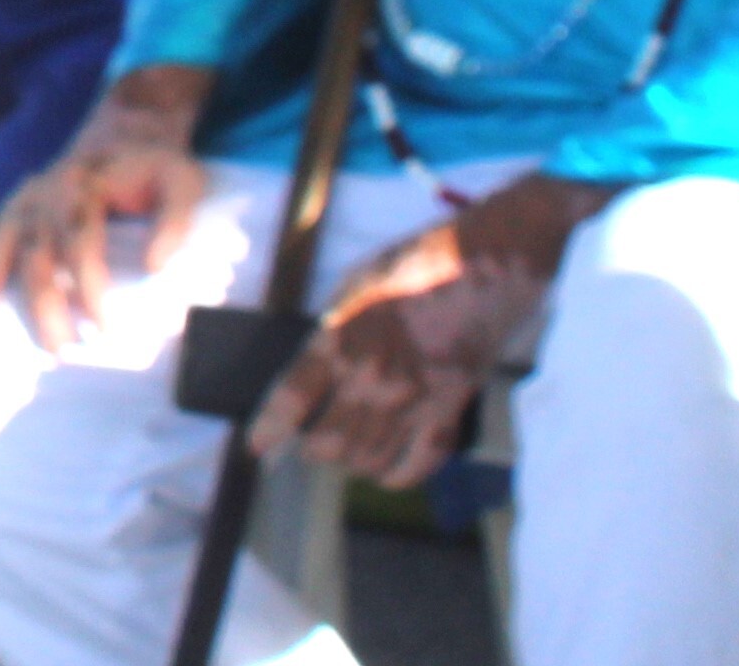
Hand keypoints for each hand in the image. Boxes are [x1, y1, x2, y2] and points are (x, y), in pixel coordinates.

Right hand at [0, 64, 216, 347]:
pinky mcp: (15, 208)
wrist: (127, 134)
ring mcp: (24, 199)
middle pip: (34, 251)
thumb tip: (155, 267)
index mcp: (85, 185)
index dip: (87, 285)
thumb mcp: (183, 184)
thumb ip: (175, 222)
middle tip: (58, 350)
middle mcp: (46, 192)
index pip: (79, 240)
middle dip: (41, 303)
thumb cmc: (156, 168)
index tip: (102, 328)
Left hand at [251, 175, 602, 484]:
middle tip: (313, 443)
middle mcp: (372, 374)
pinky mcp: (450, 409)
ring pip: (370, 459)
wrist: (479, 264)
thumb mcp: (351, 288)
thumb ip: (331, 333)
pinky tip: (386, 469)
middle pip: (330, 443)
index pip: (293, 395)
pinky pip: (418, 464)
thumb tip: (313, 374)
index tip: (258, 447)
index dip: (271, 427)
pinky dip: (398, 475)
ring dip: (353, 461)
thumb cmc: (411, 266)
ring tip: (348, 450)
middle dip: (315, 449)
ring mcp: (413, 397)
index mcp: (340, 335)